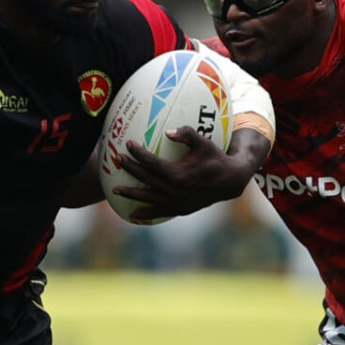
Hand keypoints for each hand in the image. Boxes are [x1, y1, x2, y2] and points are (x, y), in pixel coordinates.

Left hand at [111, 130, 247, 220]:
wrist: (230, 182)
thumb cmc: (216, 158)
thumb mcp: (204, 143)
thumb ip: (187, 134)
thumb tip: (167, 131)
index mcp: (178, 174)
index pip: (152, 163)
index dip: (138, 154)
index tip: (128, 145)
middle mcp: (174, 190)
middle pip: (146, 179)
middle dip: (130, 169)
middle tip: (117, 160)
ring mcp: (176, 202)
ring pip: (148, 198)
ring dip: (131, 193)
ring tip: (115, 190)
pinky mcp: (179, 210)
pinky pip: (159, 212)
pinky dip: (145, 212)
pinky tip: (133, 213)